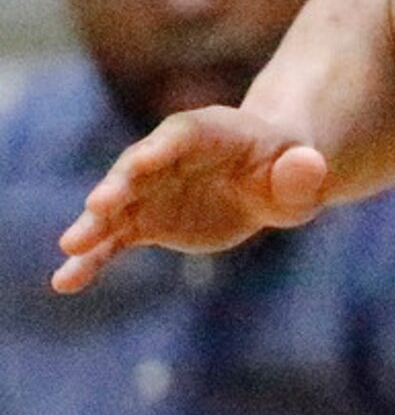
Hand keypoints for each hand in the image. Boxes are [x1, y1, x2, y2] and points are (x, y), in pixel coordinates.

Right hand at [52, 105, 328, 292]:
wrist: (266, 181)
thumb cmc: (288, 171)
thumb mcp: (303, 173)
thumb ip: (302, 173)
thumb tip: (309, 168)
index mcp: (209, 133)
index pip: (182, 136)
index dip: (162, 148)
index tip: (142, 162)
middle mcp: (167, 157)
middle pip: (138, 169)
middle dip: (119, 186)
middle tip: (99, 205)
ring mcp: (152, 190)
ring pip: (117, 206)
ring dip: (95, 224)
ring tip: (72, 246)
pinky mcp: (146, 221)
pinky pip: (114, 240)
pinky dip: (92, 258)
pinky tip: (66, 281)